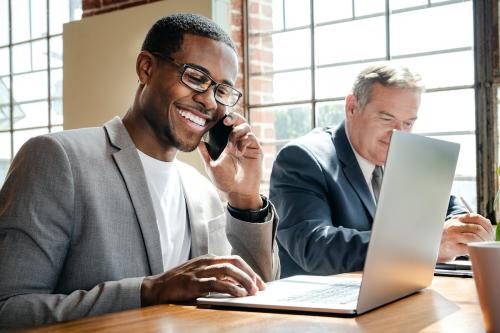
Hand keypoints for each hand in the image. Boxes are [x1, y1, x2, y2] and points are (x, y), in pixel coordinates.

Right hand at [140, 255, 265, 305]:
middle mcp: (206, 262)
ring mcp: (199, 271)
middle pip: (234, 263)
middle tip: (260, 287)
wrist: (157, 288)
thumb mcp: (201, 276)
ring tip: (252, 291)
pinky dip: (230, 288)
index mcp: (209, 259)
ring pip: (228, 270)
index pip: (234, 260)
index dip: (249, 270)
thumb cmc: (180, 283)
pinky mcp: (194, 282)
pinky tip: (238, 294)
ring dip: (243, 280)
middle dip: (250, 274)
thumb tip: (238, 285)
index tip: (259, 282)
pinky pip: (216, 283)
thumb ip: (217, 278)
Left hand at [198, 112, 262, 209]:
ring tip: (232, 146)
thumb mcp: (211, 166)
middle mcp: (237, 141)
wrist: (238, 192)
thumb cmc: (225, 181)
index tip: (217, 119)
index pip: (226, 126)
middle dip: (233, 117)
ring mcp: (247, 145)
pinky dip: (244, 141)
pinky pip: (252, 138)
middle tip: (226, 122)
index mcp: (226, 143)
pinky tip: (239, 151)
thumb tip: (198, 142)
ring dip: (237, 132)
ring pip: (246, 126)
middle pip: (238, 121)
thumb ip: (205, 154)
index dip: (223, 119)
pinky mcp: (256, 150)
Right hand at [437, 213, 493, 261]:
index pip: (476, 218)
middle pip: (477, 228)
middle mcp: (454, 226)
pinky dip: (475, 248)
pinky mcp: (453, 247)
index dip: (486, 224)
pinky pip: (469, 247)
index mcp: (457, 219)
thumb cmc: (448, 236)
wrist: (435, 246)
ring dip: (482, 242)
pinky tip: (475, 249)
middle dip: (487, 236)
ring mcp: (453, 237)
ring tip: (483, 245)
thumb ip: (470, 222)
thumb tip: (488, 223)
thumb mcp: (457, 225)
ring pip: (474, 238)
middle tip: (488, 240)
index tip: (489, 231)